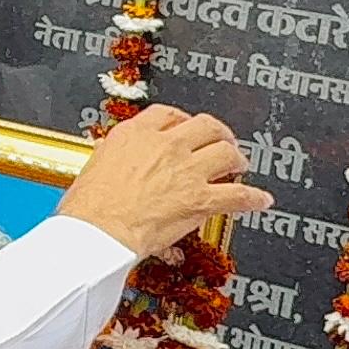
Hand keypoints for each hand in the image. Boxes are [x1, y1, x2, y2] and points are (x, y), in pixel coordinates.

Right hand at [54, 105, 269, 253]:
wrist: (95, 233)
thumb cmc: (88, 208)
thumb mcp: (95, 166)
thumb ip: (115, 157)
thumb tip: (120, 161)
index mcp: (135, 134)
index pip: (168, 114)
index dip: (183, 121)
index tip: (187, 127)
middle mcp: (165, 146)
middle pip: (206, 126)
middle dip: (218, 132)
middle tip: (222, 140)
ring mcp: (186, 171)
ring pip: (226, 152)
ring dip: (237, 158)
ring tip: (240, 164)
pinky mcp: (199, 200)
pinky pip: (237, 195)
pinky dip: (253, 198)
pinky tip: (261, 200)